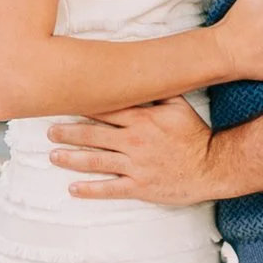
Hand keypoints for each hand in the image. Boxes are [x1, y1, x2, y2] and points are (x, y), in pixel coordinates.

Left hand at [48, 97, 218, 206]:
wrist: (213, 166)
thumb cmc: (195, 134)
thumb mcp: (179, 105)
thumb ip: (157, 90)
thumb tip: (140, 73)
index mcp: (142, 118)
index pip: (104, 109)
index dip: (81, 106)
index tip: (62, 103)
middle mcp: (134, 140)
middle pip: (93, 135)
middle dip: (68, 133)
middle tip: (49, 131)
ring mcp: (135, 165)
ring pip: (96, 161)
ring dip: (71, 158)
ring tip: (53, 155)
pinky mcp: (140, 187)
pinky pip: (110, 189)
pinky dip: (90, 190)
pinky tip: (73, 189)